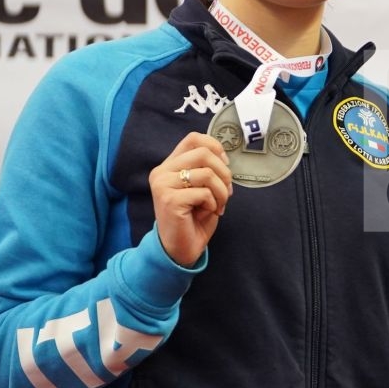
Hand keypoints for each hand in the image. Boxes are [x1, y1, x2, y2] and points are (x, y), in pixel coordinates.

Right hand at [151, 133, 233, 266]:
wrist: (179, 249)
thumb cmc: (193, 219)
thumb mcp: (202, 188)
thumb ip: (207, 169)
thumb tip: (224, 157)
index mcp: (169, 165)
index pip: (193, 138)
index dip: (216, 147)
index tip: (225, 165)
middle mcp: (162, 171)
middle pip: (204, 153)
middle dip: (224, 173)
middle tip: (226, 192)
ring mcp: (163, 184)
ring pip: (207, 173)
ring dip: (222, 192)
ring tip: (218, 205)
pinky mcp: (169, 199)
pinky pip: (204, 193)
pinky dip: (213, 203)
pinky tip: (206, 212)